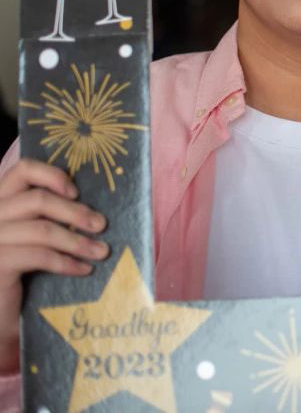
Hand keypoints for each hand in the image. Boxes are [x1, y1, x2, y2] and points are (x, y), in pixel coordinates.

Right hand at [0, 159, 109, 372]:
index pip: (21, 171)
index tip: (77, 192)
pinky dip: (67, 261)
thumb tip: (91, 206)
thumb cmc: (19, 276)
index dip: (52, 175)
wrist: (0, 319)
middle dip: (76, 212)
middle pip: (37, 199)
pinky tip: (83, 269)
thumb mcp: (31, 239)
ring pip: (42, 229)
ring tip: (101, 251)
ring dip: (78, 240)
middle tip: (101, 225)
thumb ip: (45, 217)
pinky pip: (39, 256)